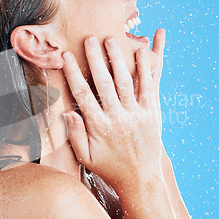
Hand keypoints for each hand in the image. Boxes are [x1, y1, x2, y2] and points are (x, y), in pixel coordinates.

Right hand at [62, 29, 165, 189]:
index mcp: (99, 126)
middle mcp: (117, 117)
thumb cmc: (109, 168)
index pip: (83, 94)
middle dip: (96, 58)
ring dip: (118, 58)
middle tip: (90, 38)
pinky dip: (146, 68)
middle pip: (104, 82)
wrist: (140, 180)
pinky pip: (149, 87)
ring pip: (126, 81)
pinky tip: (141, 52)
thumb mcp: (86, 157)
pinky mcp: (152, 113)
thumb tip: (66, 112)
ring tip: (111, 39)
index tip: (66, 56)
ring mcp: (136, 114)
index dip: (74, 73)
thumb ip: (75, 135)